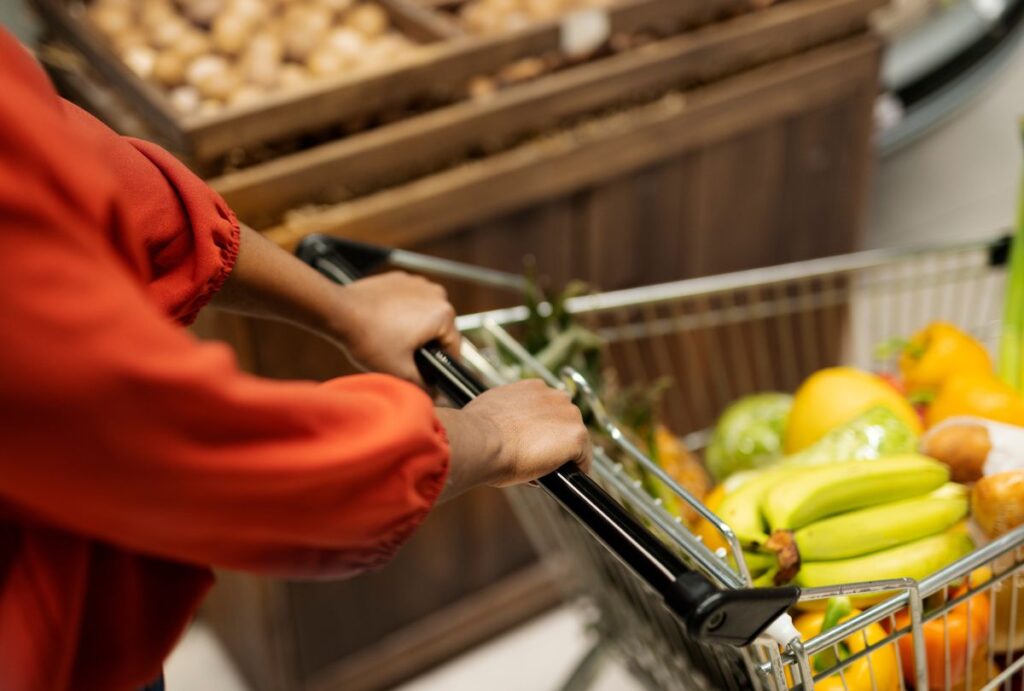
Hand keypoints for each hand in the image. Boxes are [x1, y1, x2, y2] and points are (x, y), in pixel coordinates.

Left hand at [330, 272, 459, 385]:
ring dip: (415, 328)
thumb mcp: (400, 371)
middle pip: (440, 330)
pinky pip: (410, 301)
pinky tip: (385, 323)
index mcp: (443, 314)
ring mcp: (418, 283)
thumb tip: (435, 394)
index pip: (453, 348)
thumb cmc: (368, 337)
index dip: (441, 366)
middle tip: (403, 356)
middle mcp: (436, 294)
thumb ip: (424, 386)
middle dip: (426, 345)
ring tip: (392, 339)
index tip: (427, 373)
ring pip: (426, 315)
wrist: (339, 311)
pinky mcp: (401, 279)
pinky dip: (403, 312)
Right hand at [435, 380, 591, 500]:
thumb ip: (506, 413)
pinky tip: (562, 479)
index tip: (534, 442)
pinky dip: (575, 469)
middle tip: (538, 459)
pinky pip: (584, 458)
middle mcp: (555, 396)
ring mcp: (569, 415)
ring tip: (547, 470)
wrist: (482, 441)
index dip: (542, 428)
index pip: (548, 408)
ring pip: (576, 440)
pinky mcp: (577, 436)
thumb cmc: (479, 431)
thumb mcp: (491, 409)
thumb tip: (504, 426)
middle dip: (555, 440)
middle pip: (565, 422)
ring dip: (565, 454)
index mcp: (534, 388)